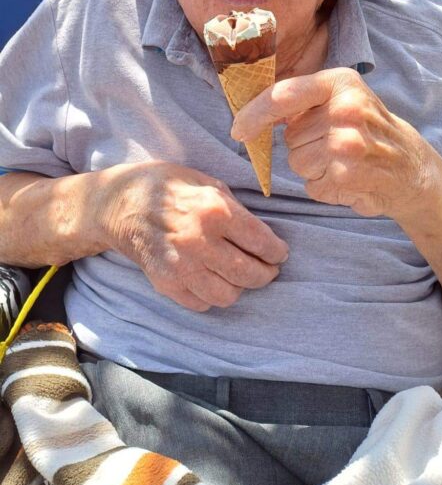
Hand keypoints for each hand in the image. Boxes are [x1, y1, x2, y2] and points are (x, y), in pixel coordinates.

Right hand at [96, 161, 288, 311]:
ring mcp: (182, 267)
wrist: (119, 204)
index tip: (279, 253)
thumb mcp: (205, 181)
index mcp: (214, 210)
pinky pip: (203, 303)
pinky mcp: (167, 284)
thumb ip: (233, 206)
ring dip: (240, 286)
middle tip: (267, 268)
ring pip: (229, 295)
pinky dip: (213, 294)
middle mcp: (200, 241)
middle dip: (266, 272)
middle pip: (250, 273)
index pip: (262, 242)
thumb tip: (260, 232)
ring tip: (239, 274)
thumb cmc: (165, 186)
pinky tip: (213, 278)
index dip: (277, 251)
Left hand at [232, 67, 430, 219]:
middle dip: (305, 145)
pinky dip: (325, 187)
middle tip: (336, 143)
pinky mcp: (348, 176)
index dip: (253, 114)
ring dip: (314, 168)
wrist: (411, 165)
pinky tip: (349, 178)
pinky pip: (312, 186)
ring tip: (343, 161)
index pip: (282, 96)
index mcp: (340, 82)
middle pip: (290, 138)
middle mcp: (346, 110)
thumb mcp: (339, 97)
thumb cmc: (365, 127)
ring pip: (298, 163)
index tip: (237, 130)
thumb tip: (248, 113)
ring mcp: (349, 145)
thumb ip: (300, 100)